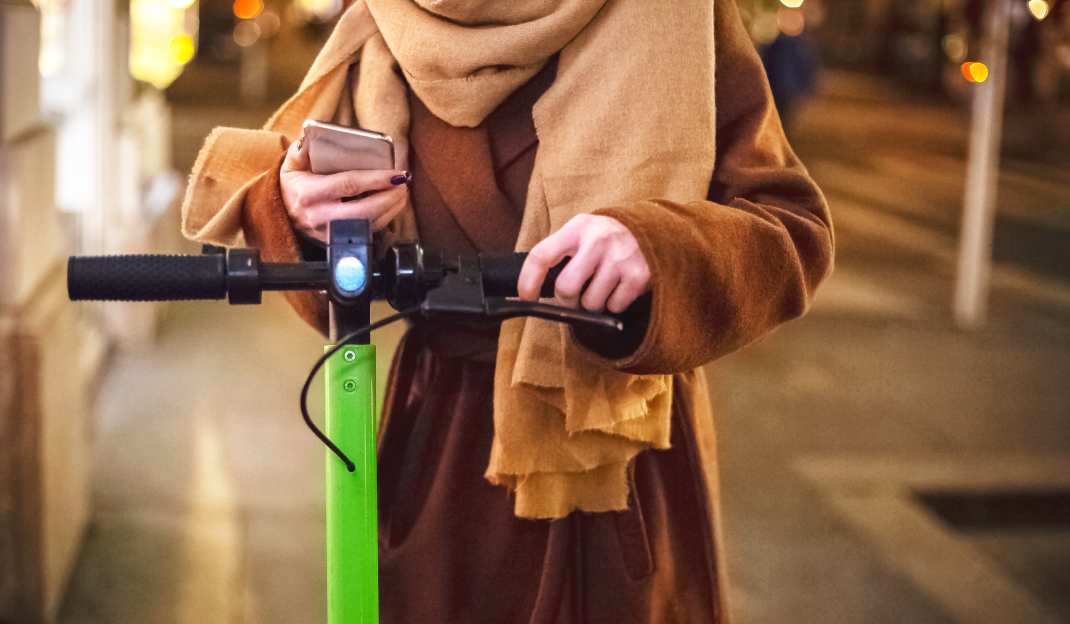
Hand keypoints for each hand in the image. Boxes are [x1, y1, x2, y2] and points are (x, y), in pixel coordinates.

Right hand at [280, 138, 409, 241]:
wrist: (281, 217)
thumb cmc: (291, 187)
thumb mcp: (291, 166)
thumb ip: (301, 150)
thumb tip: (313, 136)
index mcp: (310, 194)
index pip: (349, 185)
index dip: (376, 179)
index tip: (395, 173)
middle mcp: (321, 216)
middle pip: (365, 211)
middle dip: (390, 198)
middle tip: (403, 183)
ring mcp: (330, 232)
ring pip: (369, 225)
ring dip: (392, 209)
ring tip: (402, 192)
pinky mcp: (338, 240)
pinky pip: (367, 232)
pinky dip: (385, 218)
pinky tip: (392, 204)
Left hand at [517, 214, 650, 313]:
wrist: (639, 231)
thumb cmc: (596, 241)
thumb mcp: (575, 236)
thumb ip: (555, 256)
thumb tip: (529, 295)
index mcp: (575, 228)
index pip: (541, 256)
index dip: (528, 282)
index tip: (526, 298)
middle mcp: (598, 240)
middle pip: (567, 288)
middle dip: (566, 301)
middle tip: (573, 298)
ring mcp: (620, 257)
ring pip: (591, 303)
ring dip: (590, 304)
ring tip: (598, 288)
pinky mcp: (638, 275)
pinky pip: (614, 307)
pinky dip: (612, 305)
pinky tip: (615, 288)